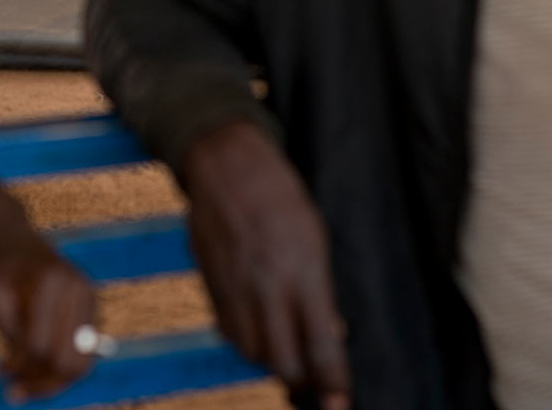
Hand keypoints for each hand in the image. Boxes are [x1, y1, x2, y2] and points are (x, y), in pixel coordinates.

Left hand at [0, 206, 97, 401]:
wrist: (5, 230)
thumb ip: (10, 334)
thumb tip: (23, 372)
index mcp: (51, 282)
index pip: (42, 349)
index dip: (20, 369)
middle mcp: (78, 288)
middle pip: (71, 363)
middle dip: (42, 382)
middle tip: (12, 388)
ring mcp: (87, 295)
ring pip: (82, 362)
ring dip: (51, 379)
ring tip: (19, 384)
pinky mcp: (88, 304)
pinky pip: (81, 351)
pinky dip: (58, 365)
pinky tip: (31, 364)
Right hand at [181, 121, 350, 409]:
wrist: (226, 165)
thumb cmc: (279, 195)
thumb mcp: (314, 237)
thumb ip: (318, 289)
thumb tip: (330, 332)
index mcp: (304, 271)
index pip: (321, 345)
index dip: (333, 382)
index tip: (339, 404)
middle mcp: (268, 286)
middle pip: (282, 360)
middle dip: (298, 379)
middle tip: (311, 381)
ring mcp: (235, 287)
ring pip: (251, 351)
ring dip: (270, 358)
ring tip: (284, 351)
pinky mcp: (211, 284)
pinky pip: (228, 330)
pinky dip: (244, 338)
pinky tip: (257, 328)